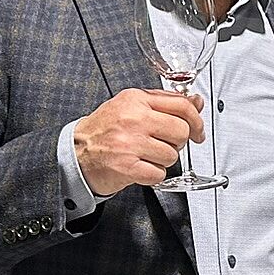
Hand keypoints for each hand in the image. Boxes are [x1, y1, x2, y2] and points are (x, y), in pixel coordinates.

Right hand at [73, 89, 203, 196]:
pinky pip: (159, 174)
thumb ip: (164, 102)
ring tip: (145, 155)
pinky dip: (152, 175)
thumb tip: (196, 102)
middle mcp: (133, 119)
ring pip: (172, 155)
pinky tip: (140, 167)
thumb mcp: (131, 106)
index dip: (196, 120)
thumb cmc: (104, 130)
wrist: (76, 153)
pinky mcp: (127, 166)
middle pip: (181, 131)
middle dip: (178, 142)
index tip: (198, 130)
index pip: (182, 105)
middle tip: (163, 144)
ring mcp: (130, 143)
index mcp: (136, 99)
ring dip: (162, 160)